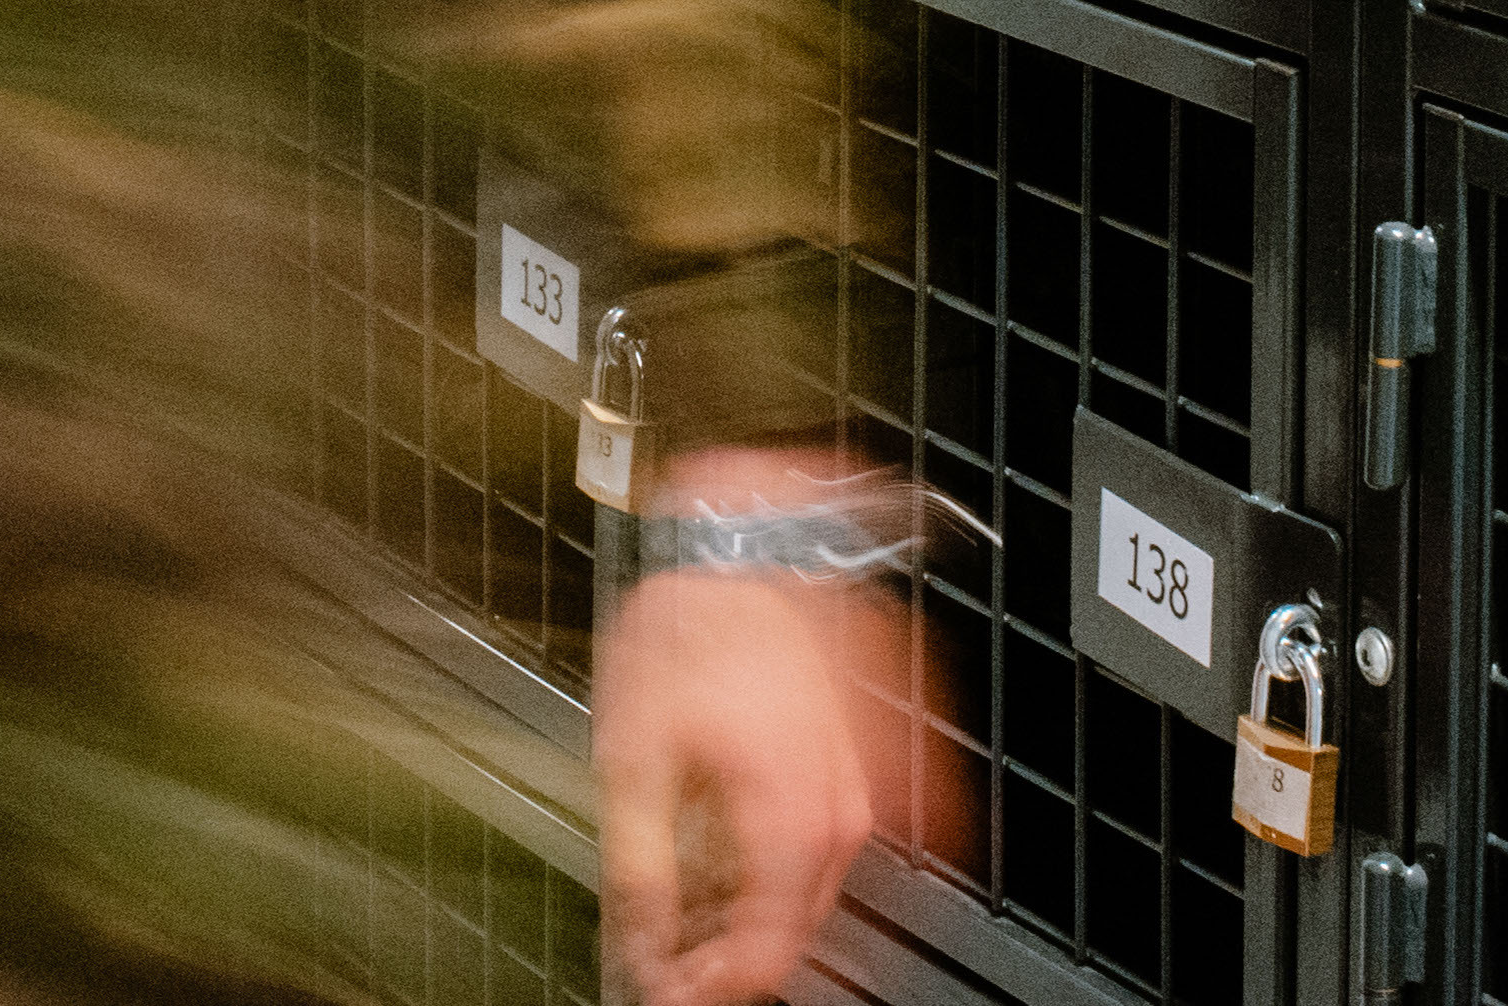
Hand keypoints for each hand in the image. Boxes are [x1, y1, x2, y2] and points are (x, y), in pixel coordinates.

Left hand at [593, 453, 957, 1005]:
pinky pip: (853, 840)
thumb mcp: (634, 757)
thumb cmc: (695, 625)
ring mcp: (867, 781)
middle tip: (676, 964)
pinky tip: (764, 874)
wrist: (748, 546)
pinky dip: (808, 871)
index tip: (668, 994)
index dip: (710, 991)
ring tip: (706, 922)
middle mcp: (840, 810)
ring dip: (768, 918)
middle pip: (799, 929)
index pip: (765, 956)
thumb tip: (644, 946)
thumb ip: (643, 868)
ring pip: (823, 890)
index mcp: (785, 817)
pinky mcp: (873, 756)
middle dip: (735, 958)